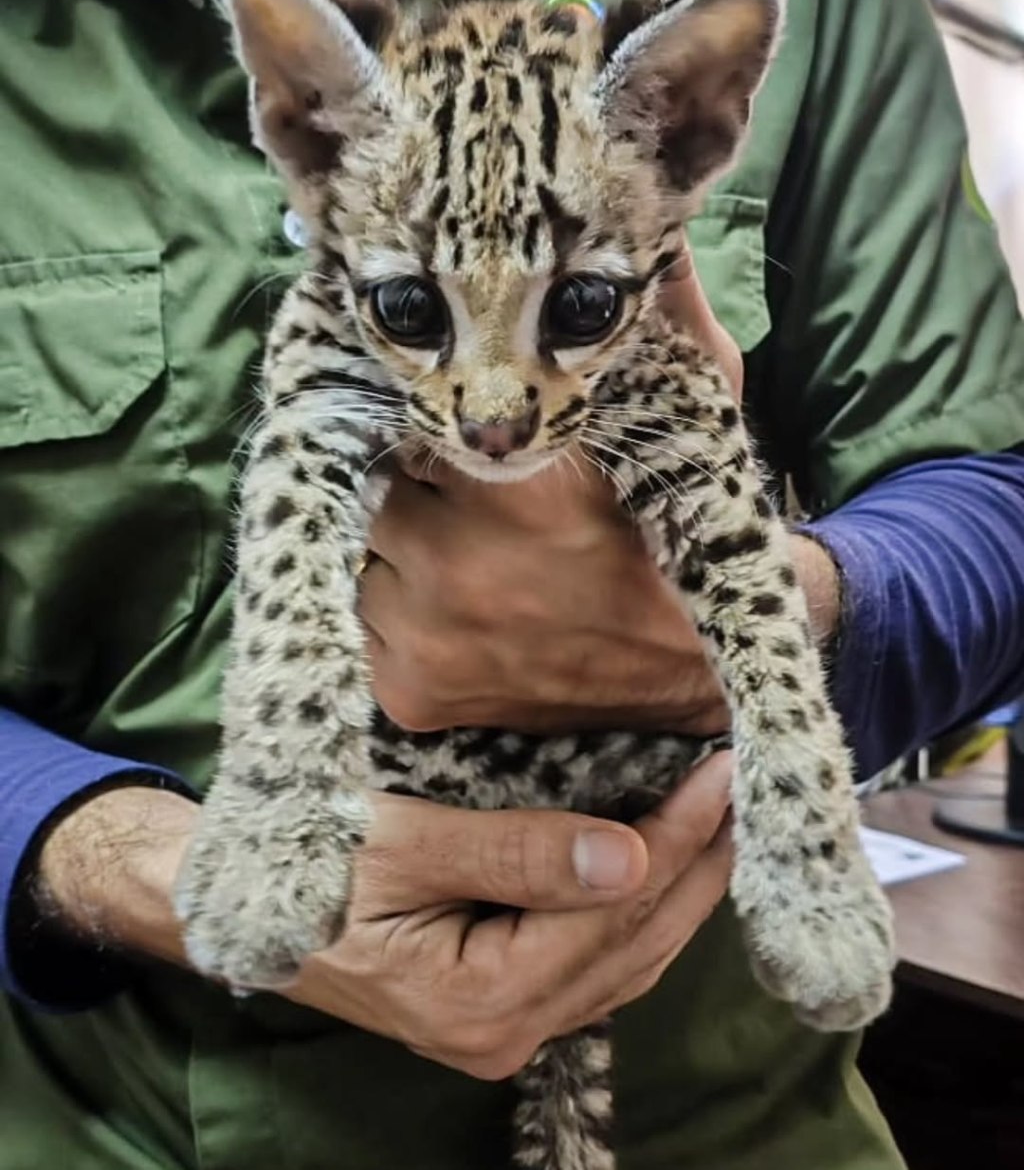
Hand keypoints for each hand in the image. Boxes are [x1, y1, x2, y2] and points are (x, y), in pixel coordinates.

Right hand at [33, 755, 732, 1078]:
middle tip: (747, 791)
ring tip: (724, 822)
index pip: (610, 914)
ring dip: (681, 892)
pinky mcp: (501, 1007)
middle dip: (697, 867)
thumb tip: (630, 858)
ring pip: (626, 963)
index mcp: (479, 1000)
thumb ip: (516, 855)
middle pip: (634, 947)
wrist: (239, 902)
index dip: (675, 841)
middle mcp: (505, 1033)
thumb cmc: (310, 860)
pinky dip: (641, 915)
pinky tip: (664, 868)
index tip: (723, 774)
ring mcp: (506, 1029)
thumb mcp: (407, 845)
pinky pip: (597, 966)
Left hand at [361, 262, 742, 734]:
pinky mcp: (410, 693)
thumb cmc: (683, 529)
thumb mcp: (697, 413)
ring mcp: (428, 638)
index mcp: (527, 486)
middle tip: (470, 496)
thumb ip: (665, 321)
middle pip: (377, 480)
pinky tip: (460, 609)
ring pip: (363, 548)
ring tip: (470, 556)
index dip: (440, 411)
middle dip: (414, 478)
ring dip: (400, 542)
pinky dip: (399, 605)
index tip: (457, 415)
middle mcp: (462, 568)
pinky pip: (365, 617)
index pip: (420, 411)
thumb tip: (648, 232)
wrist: (692, 675)